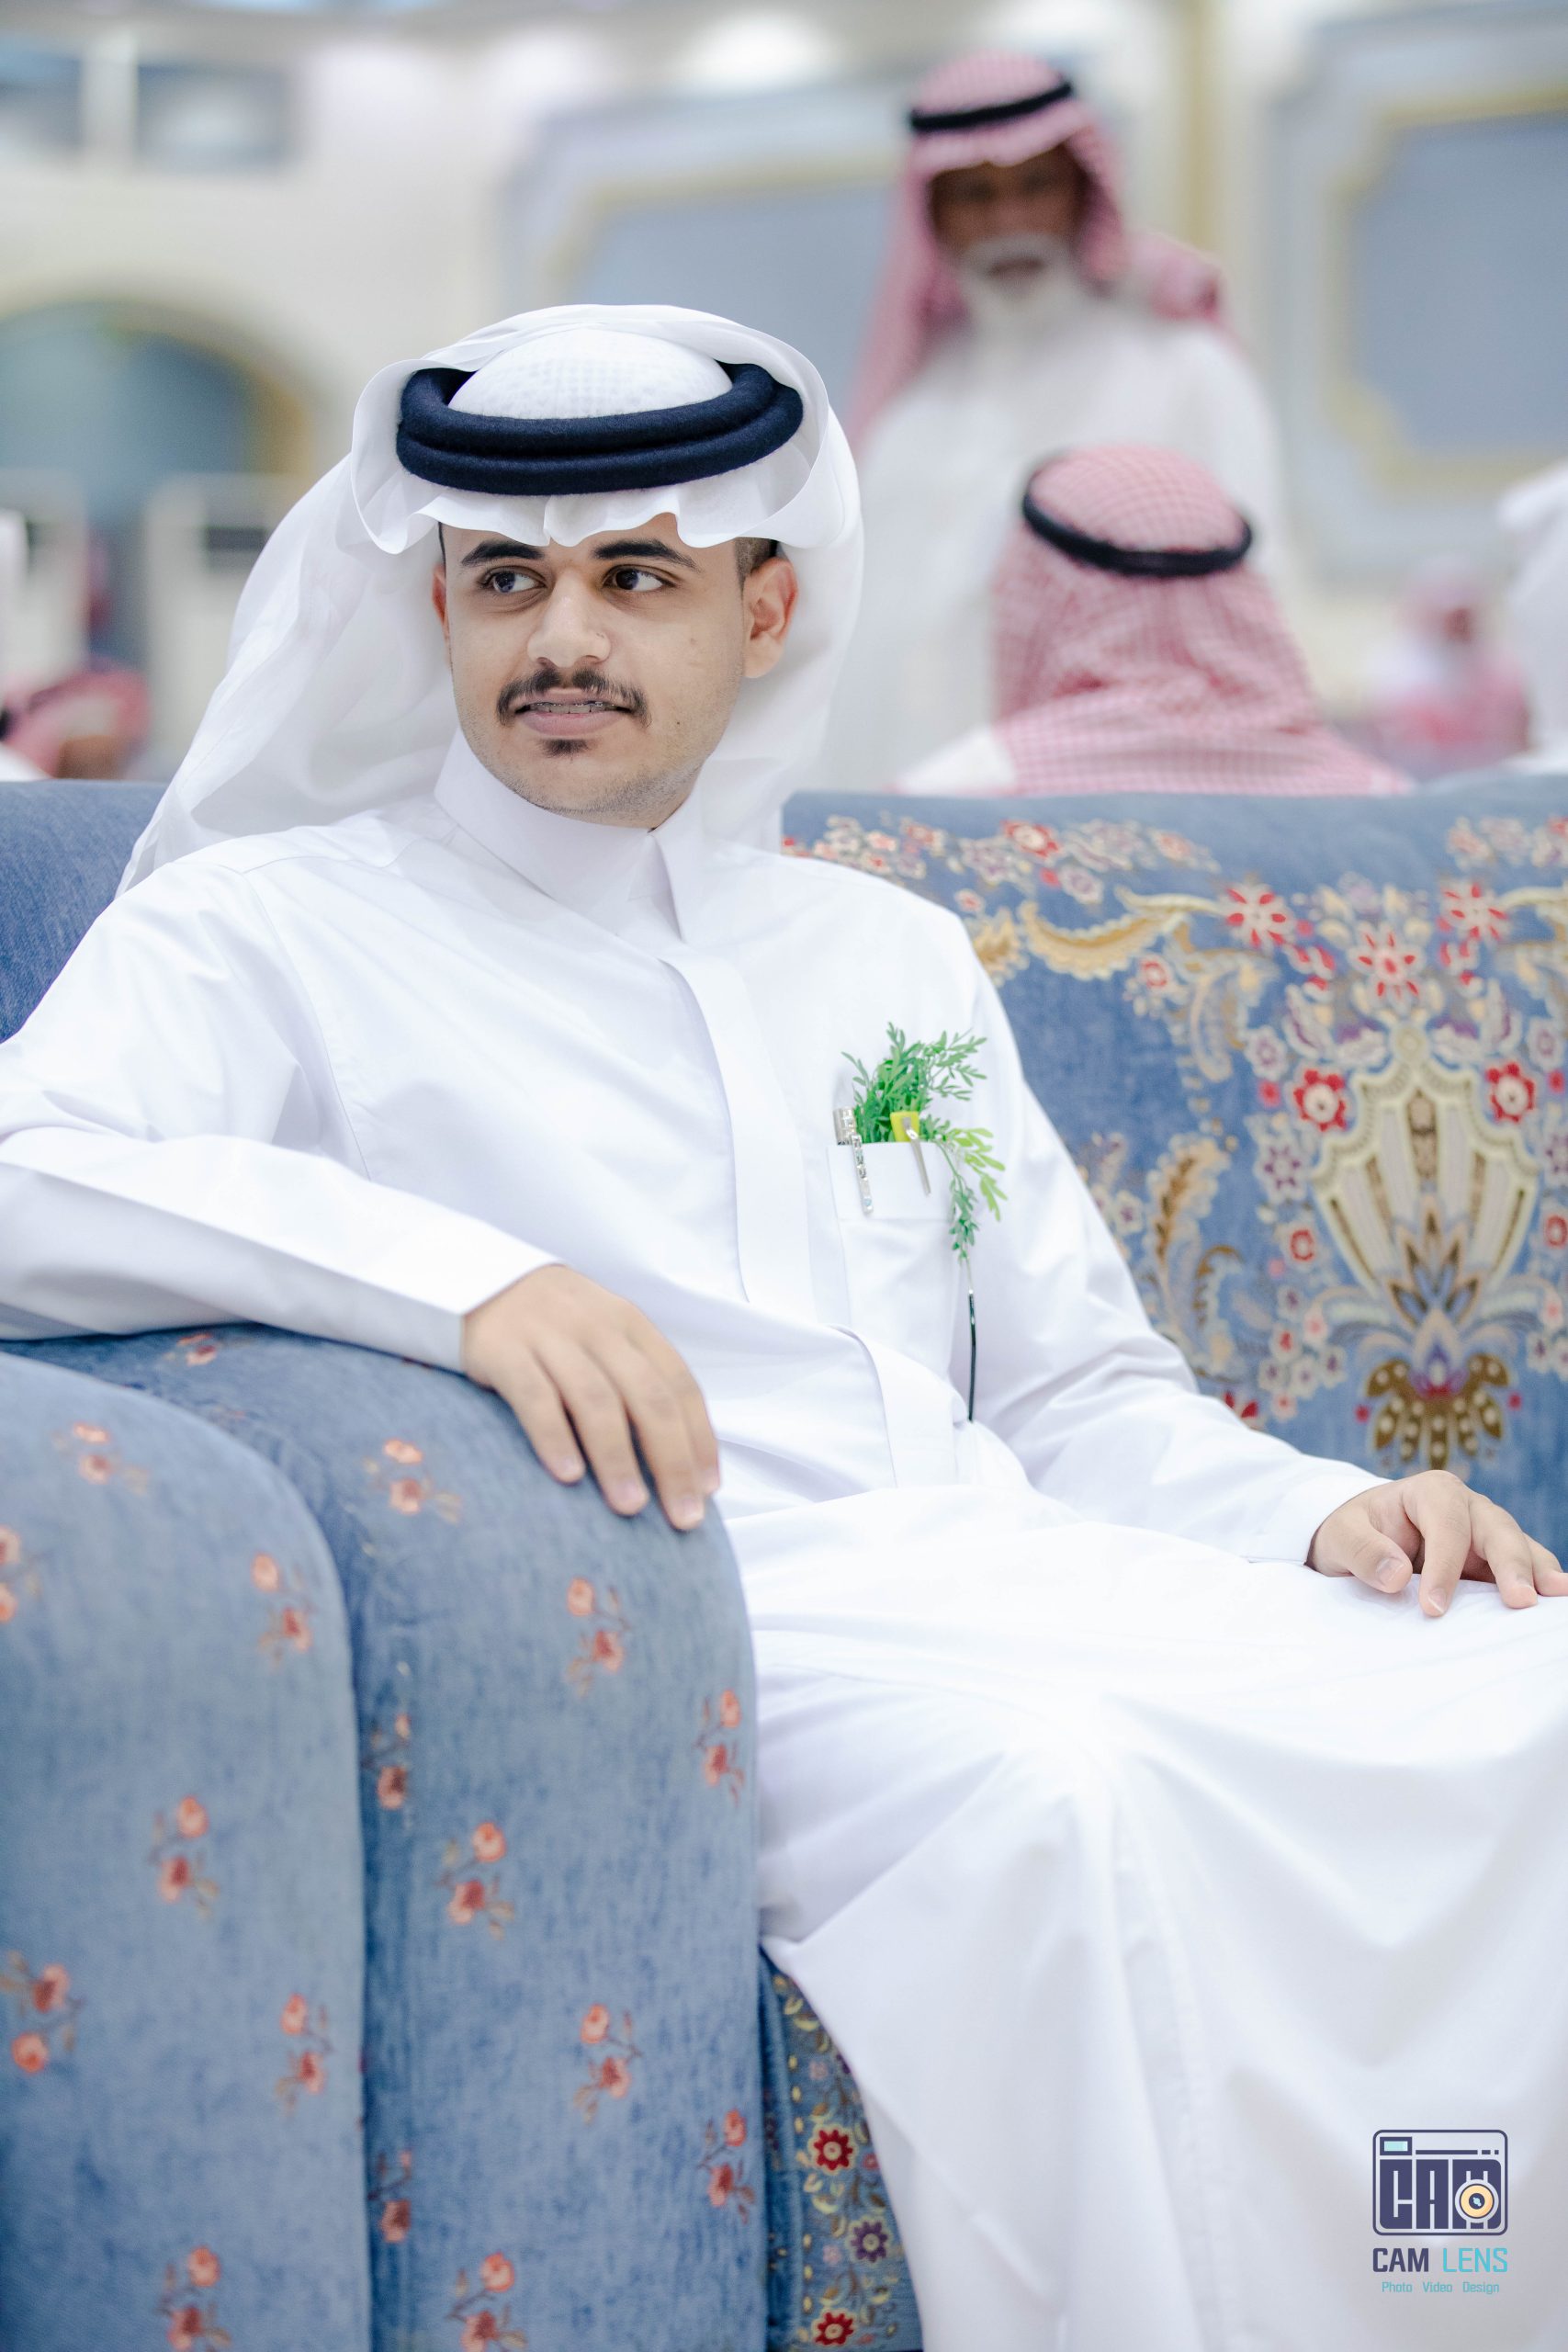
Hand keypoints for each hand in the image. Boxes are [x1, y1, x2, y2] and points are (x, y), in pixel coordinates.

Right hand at [462, 1265, 719, 1530]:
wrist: (475, 1280)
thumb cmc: (553, 1326)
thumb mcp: (603, 1335)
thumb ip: (635, 1379)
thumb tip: (676, 1458)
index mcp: (631, 1325)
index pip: (679, 1385)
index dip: (699, 1438)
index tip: (708, 1490)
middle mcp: (598, 1328)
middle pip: (648, 1398)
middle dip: (671, 1461)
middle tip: (682, 1517)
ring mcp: (550, 1336)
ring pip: (596, 1401)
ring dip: (618, 1459)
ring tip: (630, 1508)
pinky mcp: (504, 1349)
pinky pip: (535, 1397)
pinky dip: (555, 1437)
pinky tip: (569, 1476)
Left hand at [1309, 1471, 1566, 1617]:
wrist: (1361, 1540)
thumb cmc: (1353, 1534)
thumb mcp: (1340, 1537)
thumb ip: (1362, 1550)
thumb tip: (1397, 1576)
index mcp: (1430, 1492)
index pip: (1447, 1526)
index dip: (1445, 1566)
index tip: (1433, 1608)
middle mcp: (1466, 1507)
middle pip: (1497, 1529)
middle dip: (1510, 1563)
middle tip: (1520, 1601)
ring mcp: (1486, 1534)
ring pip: (1519, 1547)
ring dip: (1537, 1572)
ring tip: (1556, 1596)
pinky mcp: (1495, 1562)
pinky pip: (1524, 1568)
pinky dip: (1540, 1582)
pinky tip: (1556, 1601)